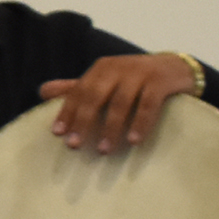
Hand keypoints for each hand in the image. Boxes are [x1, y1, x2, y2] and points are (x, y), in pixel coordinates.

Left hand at [40, 53, 199, 154]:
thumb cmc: (135, 78)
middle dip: (83, 121)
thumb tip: (41, 91)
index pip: (78, 92)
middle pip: (95, 96)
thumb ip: (77, 87)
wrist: (177, 68)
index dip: (67, 112)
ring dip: (111, 128)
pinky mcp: (160, 81)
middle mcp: (117, 68)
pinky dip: (140, 124)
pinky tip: (133, 141)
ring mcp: (140, 73)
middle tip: (74, 145)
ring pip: (121, 103)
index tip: (58, 133)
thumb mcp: (106, 80)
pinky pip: (148, 105)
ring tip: (103, 150)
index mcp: (101, 69)